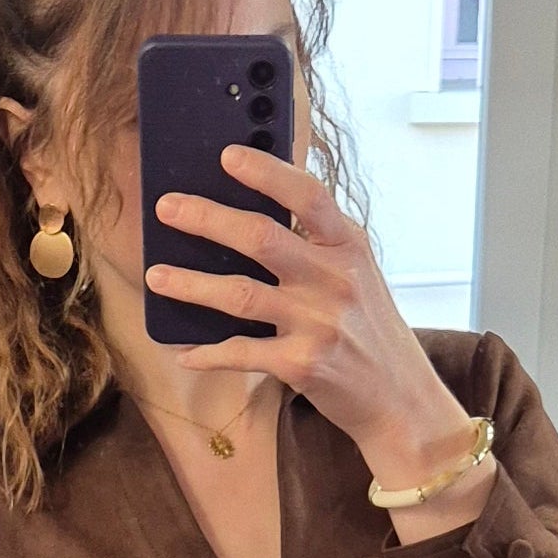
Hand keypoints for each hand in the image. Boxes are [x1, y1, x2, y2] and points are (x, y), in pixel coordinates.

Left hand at [145, 143, 495, 505]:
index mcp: (348, 247)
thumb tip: (248, 220)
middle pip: (260, 238)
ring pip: (240, 295)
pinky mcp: (302, 365)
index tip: (227, 156)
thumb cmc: (370, 332)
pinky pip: (241, 353)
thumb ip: (317, 247)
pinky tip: (183, 351)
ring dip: (190, 284)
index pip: (307, 196)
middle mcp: (334, 279)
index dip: (266, 172)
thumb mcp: (357, 276)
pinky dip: (208, 353)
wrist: (401, 401)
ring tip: (156, 276)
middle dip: (207, 219)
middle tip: (166, 208)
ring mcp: (318, 323)